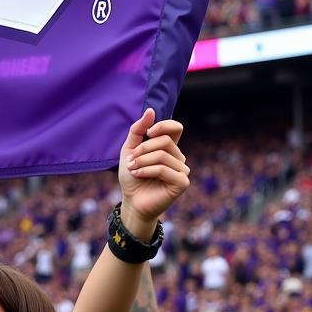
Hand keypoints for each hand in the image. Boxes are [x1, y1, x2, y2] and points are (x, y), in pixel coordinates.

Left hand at [118, 108, 189, 235]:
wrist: (132, 200)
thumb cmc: (132, 175)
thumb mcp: (129, 149)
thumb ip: (138, 130)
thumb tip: (151, 110)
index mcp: (169, 148)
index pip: (176, 128)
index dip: (163, 125)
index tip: (148, 132)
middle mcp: (178, 157)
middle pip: (164, 141)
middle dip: (143, 148)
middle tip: (131, 161)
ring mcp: (182, 170)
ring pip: (162, 155)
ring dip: (142, 161)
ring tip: (133, 170)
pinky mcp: (182, 183)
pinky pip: (164, 169)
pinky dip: (147, 171)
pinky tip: (139, 175)